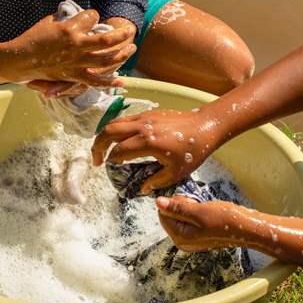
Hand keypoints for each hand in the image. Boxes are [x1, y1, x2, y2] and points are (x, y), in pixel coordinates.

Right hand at [7, 10, 135, 86]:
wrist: (19, 59)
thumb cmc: (32, 38)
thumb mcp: (49, 22)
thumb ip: (64, 19)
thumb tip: (74, 17)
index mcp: (69, 29)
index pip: (91, 17)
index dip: (95, 15)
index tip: (95, 16)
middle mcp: (76, 46)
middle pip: (106, 40)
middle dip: (121, 34)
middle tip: (128, 31)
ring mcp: (76, 63)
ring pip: (105, 60)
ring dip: (121, 54)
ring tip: (131, 48)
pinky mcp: (73, 75)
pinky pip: (94, 80)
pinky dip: (108, 81)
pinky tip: (121, 81)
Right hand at [91, 108, 222, 192]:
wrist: (206, 126)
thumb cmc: (194, 151)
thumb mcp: (175, 172)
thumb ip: (155, 181)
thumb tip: (142, 189)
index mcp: (147, 142)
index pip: (118, 151)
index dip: (110, 161)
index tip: (109, 168)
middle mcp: (142, 127)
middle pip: (108, 132)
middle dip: (98, 146)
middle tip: (96, 160)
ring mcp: (145, 117)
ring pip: (115, 122)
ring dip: (104, 135)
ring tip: (103, 149)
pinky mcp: (148, 114)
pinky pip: (125, 119)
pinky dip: (116, 128)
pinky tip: (120, 139)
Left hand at [156, 196, 248, 251]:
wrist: (246, 228)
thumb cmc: (224, 220)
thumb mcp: (199, 210)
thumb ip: (177, 207)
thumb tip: (158, 202)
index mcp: (180, 237)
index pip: (163, 215)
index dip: (174, 203)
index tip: (190, 201)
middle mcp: (183, 242)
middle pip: (171, 217)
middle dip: (182, 206)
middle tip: (198, 205)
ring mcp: (192, 241)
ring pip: (181, 217)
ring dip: (190, 208)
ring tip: (205, 209)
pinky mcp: (199, 237)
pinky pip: (190, 221)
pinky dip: (196, 214)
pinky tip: (208, 213)